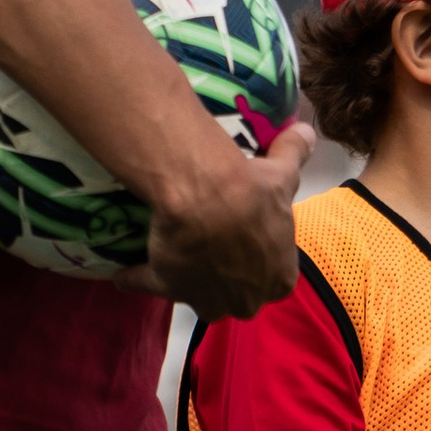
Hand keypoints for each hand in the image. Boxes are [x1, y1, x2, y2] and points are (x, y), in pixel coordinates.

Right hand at [134, 120, 311, 315]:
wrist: (207, 199)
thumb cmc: (252, 192)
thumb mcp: (281, 172)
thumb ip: (294, 154)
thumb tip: (307, 130)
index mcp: (279, 278)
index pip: (274, 277)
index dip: (260, 257)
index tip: (248, 235)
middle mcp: (246, 300)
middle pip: (237, 294)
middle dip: (228, 279)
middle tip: (214, 245)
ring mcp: (206, 300)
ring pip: (196, 295)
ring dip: (187, 281)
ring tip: (173, 255)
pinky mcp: (168, 288)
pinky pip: (148, 285)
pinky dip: (136, 277)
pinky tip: (123, 272)